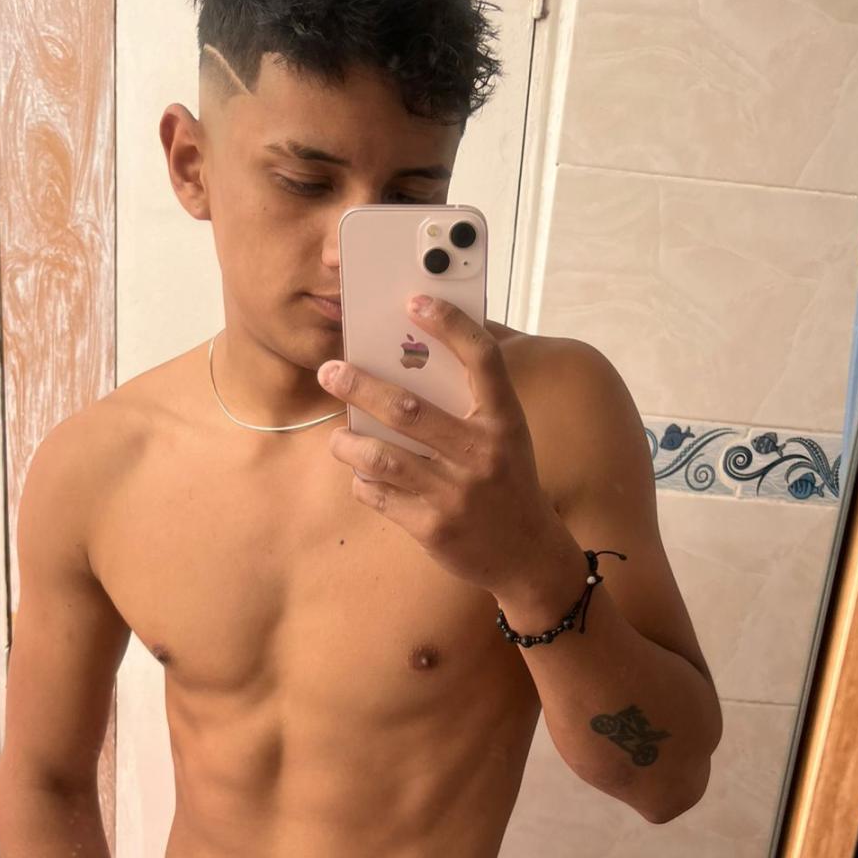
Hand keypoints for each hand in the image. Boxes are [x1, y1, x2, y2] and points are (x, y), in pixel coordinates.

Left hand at [318, 294, 557, 594]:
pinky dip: (364, 483)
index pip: (482, 358)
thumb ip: (470, 402)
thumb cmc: (508, 483)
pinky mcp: (432, 527)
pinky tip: (364, 477)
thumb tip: (413, 356)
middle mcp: (482, 454)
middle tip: (330, 372)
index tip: (414, 301)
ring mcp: (456, 493)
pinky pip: (379, 495)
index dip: (450, 324)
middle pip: (408, 408)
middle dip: (360, 386)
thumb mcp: (506, 437)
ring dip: (349, 444)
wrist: (527, 556)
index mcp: (504, 421)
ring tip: (339, 438)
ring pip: (382, 457)